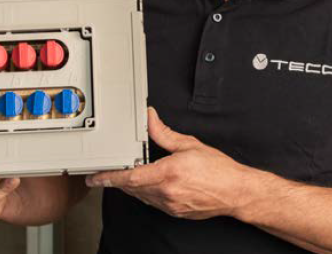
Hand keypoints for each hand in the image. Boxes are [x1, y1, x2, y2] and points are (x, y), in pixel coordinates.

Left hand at [85, 107, 252, 219]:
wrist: (236, 192)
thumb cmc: (219, 170)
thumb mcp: (190, 145)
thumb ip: (165, 133)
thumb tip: (151, 119)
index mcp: (167, 174)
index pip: (130, 177)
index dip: (109, 177)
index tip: (95, 176)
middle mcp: (166, 192)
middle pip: (131, 188)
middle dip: (116, 180)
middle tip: (104, 172)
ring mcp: (170, 205)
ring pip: (140, 196)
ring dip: (129, 187)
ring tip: (123, 176)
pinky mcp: (175, 211)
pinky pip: (152, 202)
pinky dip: (143, 193)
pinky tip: (144, 184)